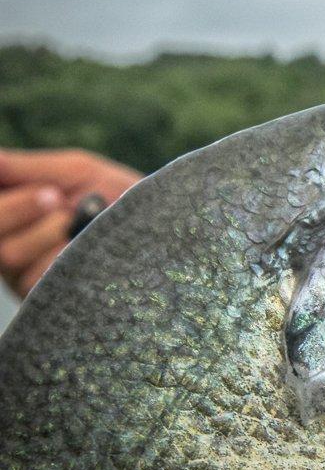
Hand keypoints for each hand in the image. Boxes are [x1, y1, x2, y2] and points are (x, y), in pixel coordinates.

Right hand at [0, 149, 140, 296]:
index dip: (9, 201)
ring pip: (10, 253)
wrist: (164, 231)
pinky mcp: (47, 301)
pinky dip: (68, 256)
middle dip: (20, 207)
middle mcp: (8, 247)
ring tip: (85, 224)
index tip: (45, 188)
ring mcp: (24, 276)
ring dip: (50, 231)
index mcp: (10, 216)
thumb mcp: (77, 173)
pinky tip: (92, 251)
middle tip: (57, 198)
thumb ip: (29, 167)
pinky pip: (39, 278)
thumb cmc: (118, 197)